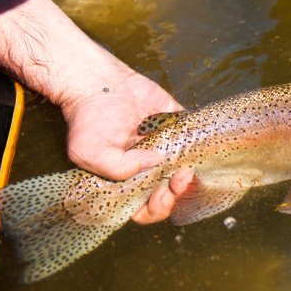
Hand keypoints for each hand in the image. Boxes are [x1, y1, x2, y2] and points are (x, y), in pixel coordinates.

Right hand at [0, 0, 193, 222]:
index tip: (161, 195)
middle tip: (180, 179)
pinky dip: (202, 148)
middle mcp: (149, 169)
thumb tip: (154, 163)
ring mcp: (166, 150)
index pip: (146, 209)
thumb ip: (118, 168)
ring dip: (192, 176)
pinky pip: (197, 142)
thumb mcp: (89, 152)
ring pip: (187, 172)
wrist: (98, 81)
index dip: (157, 208)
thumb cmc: (88, 119)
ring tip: (187, 169)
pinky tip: (197, 149)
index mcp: (127, 182)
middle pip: (171, 194)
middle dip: (178, 193)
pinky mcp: (178, 128)